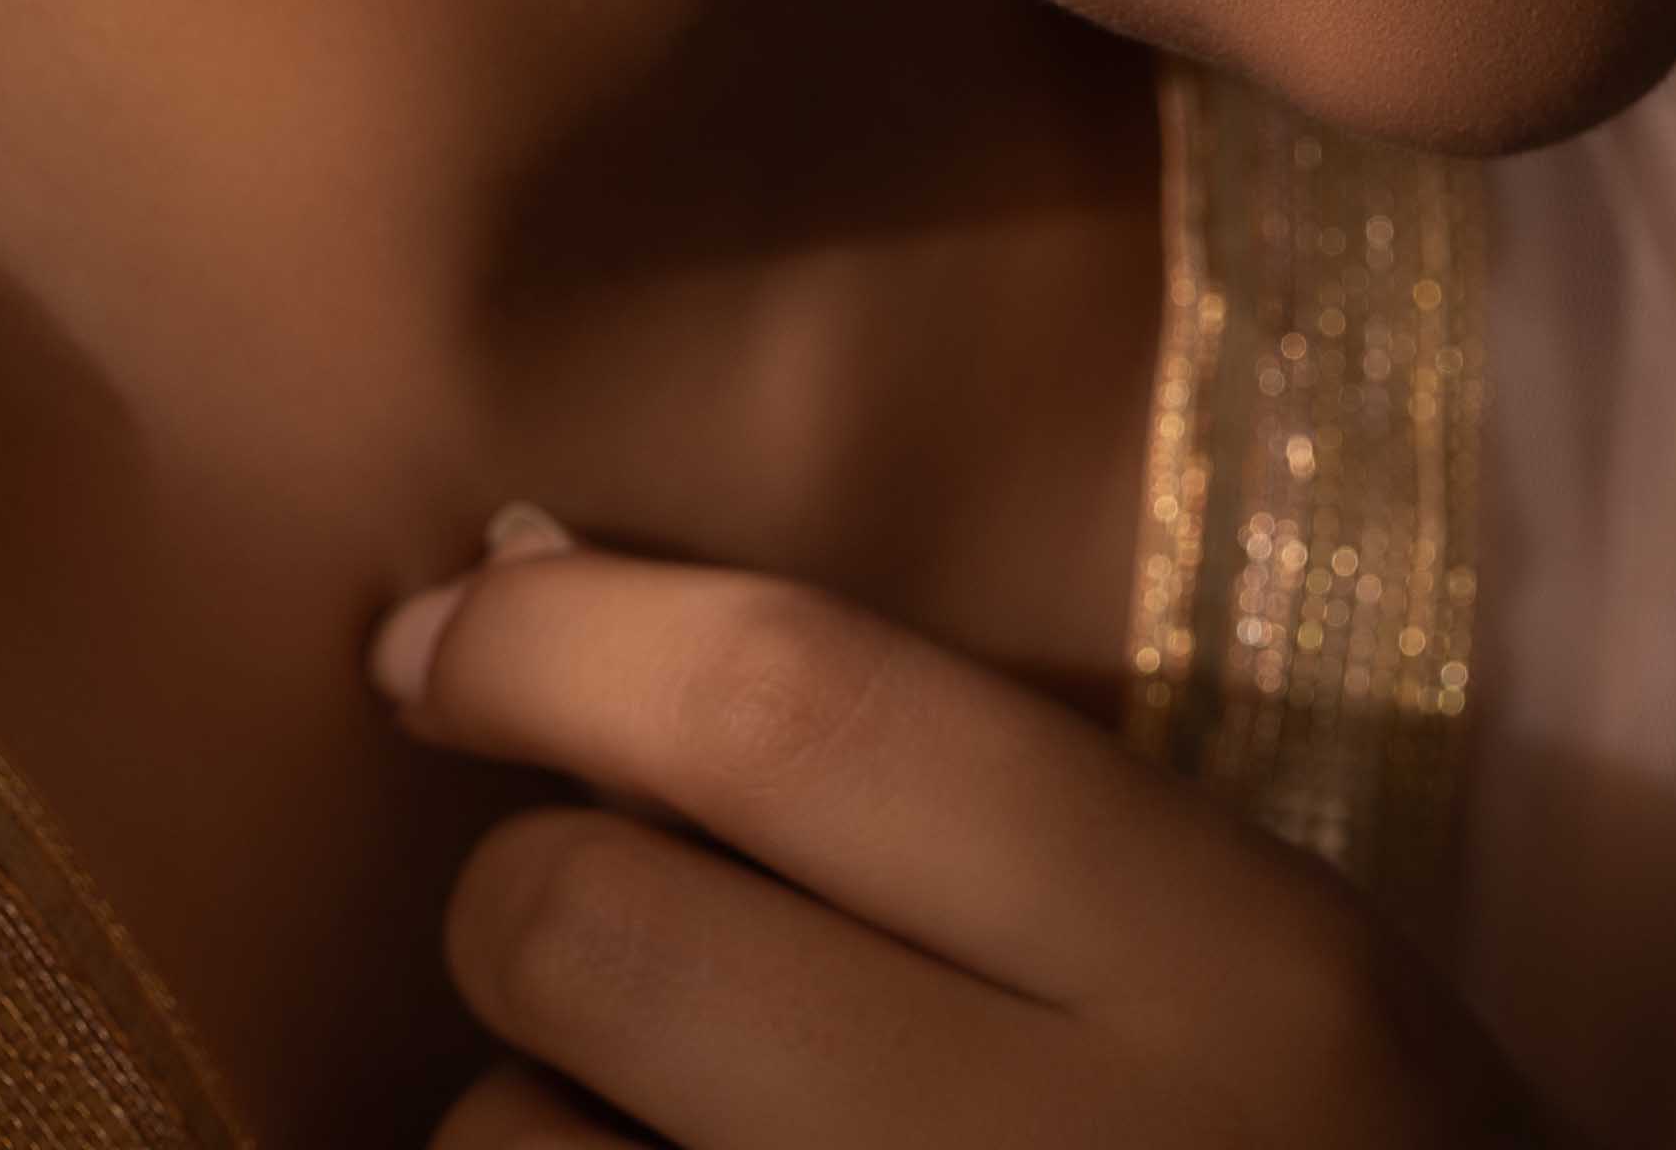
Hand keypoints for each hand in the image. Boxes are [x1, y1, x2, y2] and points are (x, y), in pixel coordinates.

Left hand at [368, 515, 1548, 1148]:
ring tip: (669, 1143)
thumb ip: (943, 788)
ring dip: (526, 1123)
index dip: (560, 637)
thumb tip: (525, 582)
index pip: (800, 705)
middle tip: (572, 918)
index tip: (437, 627)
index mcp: (1219, 960)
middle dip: (520, 892)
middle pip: (600, 926)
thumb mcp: (1238, 951)